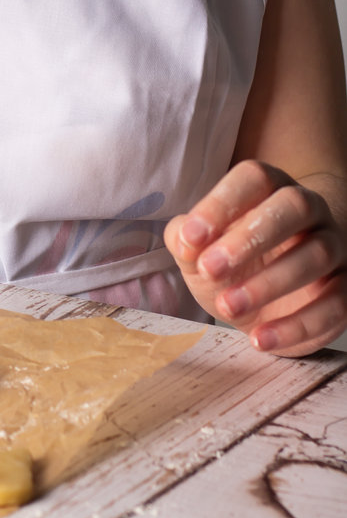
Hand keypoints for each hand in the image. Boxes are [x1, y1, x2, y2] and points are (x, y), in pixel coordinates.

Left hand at [165, 160, 346, 356]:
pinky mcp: (345, 289)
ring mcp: (333, 246)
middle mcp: (309, 209)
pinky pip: (335, 304)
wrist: (272, 298)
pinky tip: (259, 339)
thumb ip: (186, 238)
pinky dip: (296, 325)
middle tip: (210, 268)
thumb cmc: (232, 261)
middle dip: (251, 237)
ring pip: (316, 255)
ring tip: (227, 306)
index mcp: (270, 187)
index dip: (222, 204)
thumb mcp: (200, 250)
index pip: (255, 178)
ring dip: (268, 284)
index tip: (192, 237)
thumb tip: (185, 238)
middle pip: (294, 206)